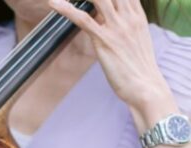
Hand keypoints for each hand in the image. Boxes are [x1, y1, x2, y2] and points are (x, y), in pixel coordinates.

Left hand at [47, 0, 174, 117]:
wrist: (145, 87)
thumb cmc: (140, 69)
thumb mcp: (138, 40)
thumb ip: (126, 27)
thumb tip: (111, 24)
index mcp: (137, 15)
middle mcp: (128, 16)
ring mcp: (116, 27)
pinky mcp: (104, 40)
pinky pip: (83, 19)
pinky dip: (66, 9)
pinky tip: (54, 3)